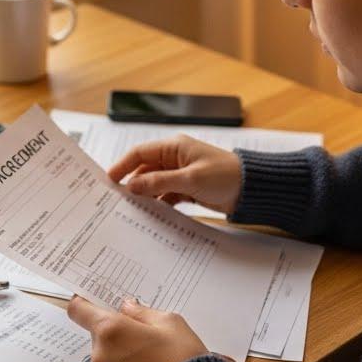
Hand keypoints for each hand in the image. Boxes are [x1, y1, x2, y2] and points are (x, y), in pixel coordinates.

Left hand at [66, 296, 210, 361]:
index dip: (84, 302)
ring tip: (153, 357)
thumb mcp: (169, 323)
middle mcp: (101, 354)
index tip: (94, 300)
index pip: (78, 310)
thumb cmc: (182, 360)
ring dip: (123, 352)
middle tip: (144, 333)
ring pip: (108, 355)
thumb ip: (143, 313)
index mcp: (110, 330)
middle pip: (99, 334)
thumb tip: (128, 308)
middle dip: (117, 331)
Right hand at [107, 136, 242, 215]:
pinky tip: (154, 214)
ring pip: (154, 184)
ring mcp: (181, 174)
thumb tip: (133, 186)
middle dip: (133, 184)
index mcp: (174, 147)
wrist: (251, 189)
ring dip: (146, 196)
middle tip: (119, 200)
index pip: (140, 153)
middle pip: (145, 170)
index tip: (110, 180)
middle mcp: (175, 158)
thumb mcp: (190, 179)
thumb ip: (159, 182)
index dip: (123, 165)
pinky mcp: (187, 188)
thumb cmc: (226, 175)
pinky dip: (160, 203)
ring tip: (134, 210)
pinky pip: (166, 194)